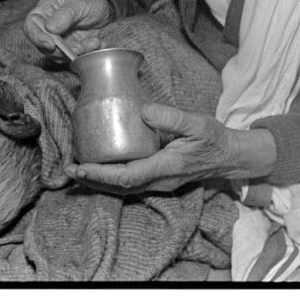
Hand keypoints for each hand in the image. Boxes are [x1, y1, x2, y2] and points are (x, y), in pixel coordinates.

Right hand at [23, 0, 113, 59]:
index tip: (51, 44)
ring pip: (58, 54)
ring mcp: (59, 40)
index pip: (31, 24)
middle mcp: (48, 26)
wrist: (106, 11)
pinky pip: (73, 57)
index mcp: (46, 10)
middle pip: (43, 44)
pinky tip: (98, 43)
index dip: (37, 36)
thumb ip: (65, 15)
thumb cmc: (90, 2)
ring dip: (76, 52)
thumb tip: (49, 28)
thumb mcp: (80, 4)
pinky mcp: (70, 49)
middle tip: (79, 48)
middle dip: (61, 50)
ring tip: (94, 42)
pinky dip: (86, 53)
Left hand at [65, 103, 276, 193]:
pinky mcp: (159, 179)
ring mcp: (159, 183)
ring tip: (78, 170)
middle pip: (119, 187)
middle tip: (69, 170)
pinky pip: (130, 183)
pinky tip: (100, 167)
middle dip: (92, 180)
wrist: (230, 157)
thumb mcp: (198, 123)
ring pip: (123, 188)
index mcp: (166, 167)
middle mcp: (159, 181)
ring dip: (99, 181)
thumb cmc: (214, 139)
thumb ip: (172, 117)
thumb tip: (143, 111)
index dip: (101, 174)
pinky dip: (111, 178)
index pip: (127, 177)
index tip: (81, 167)